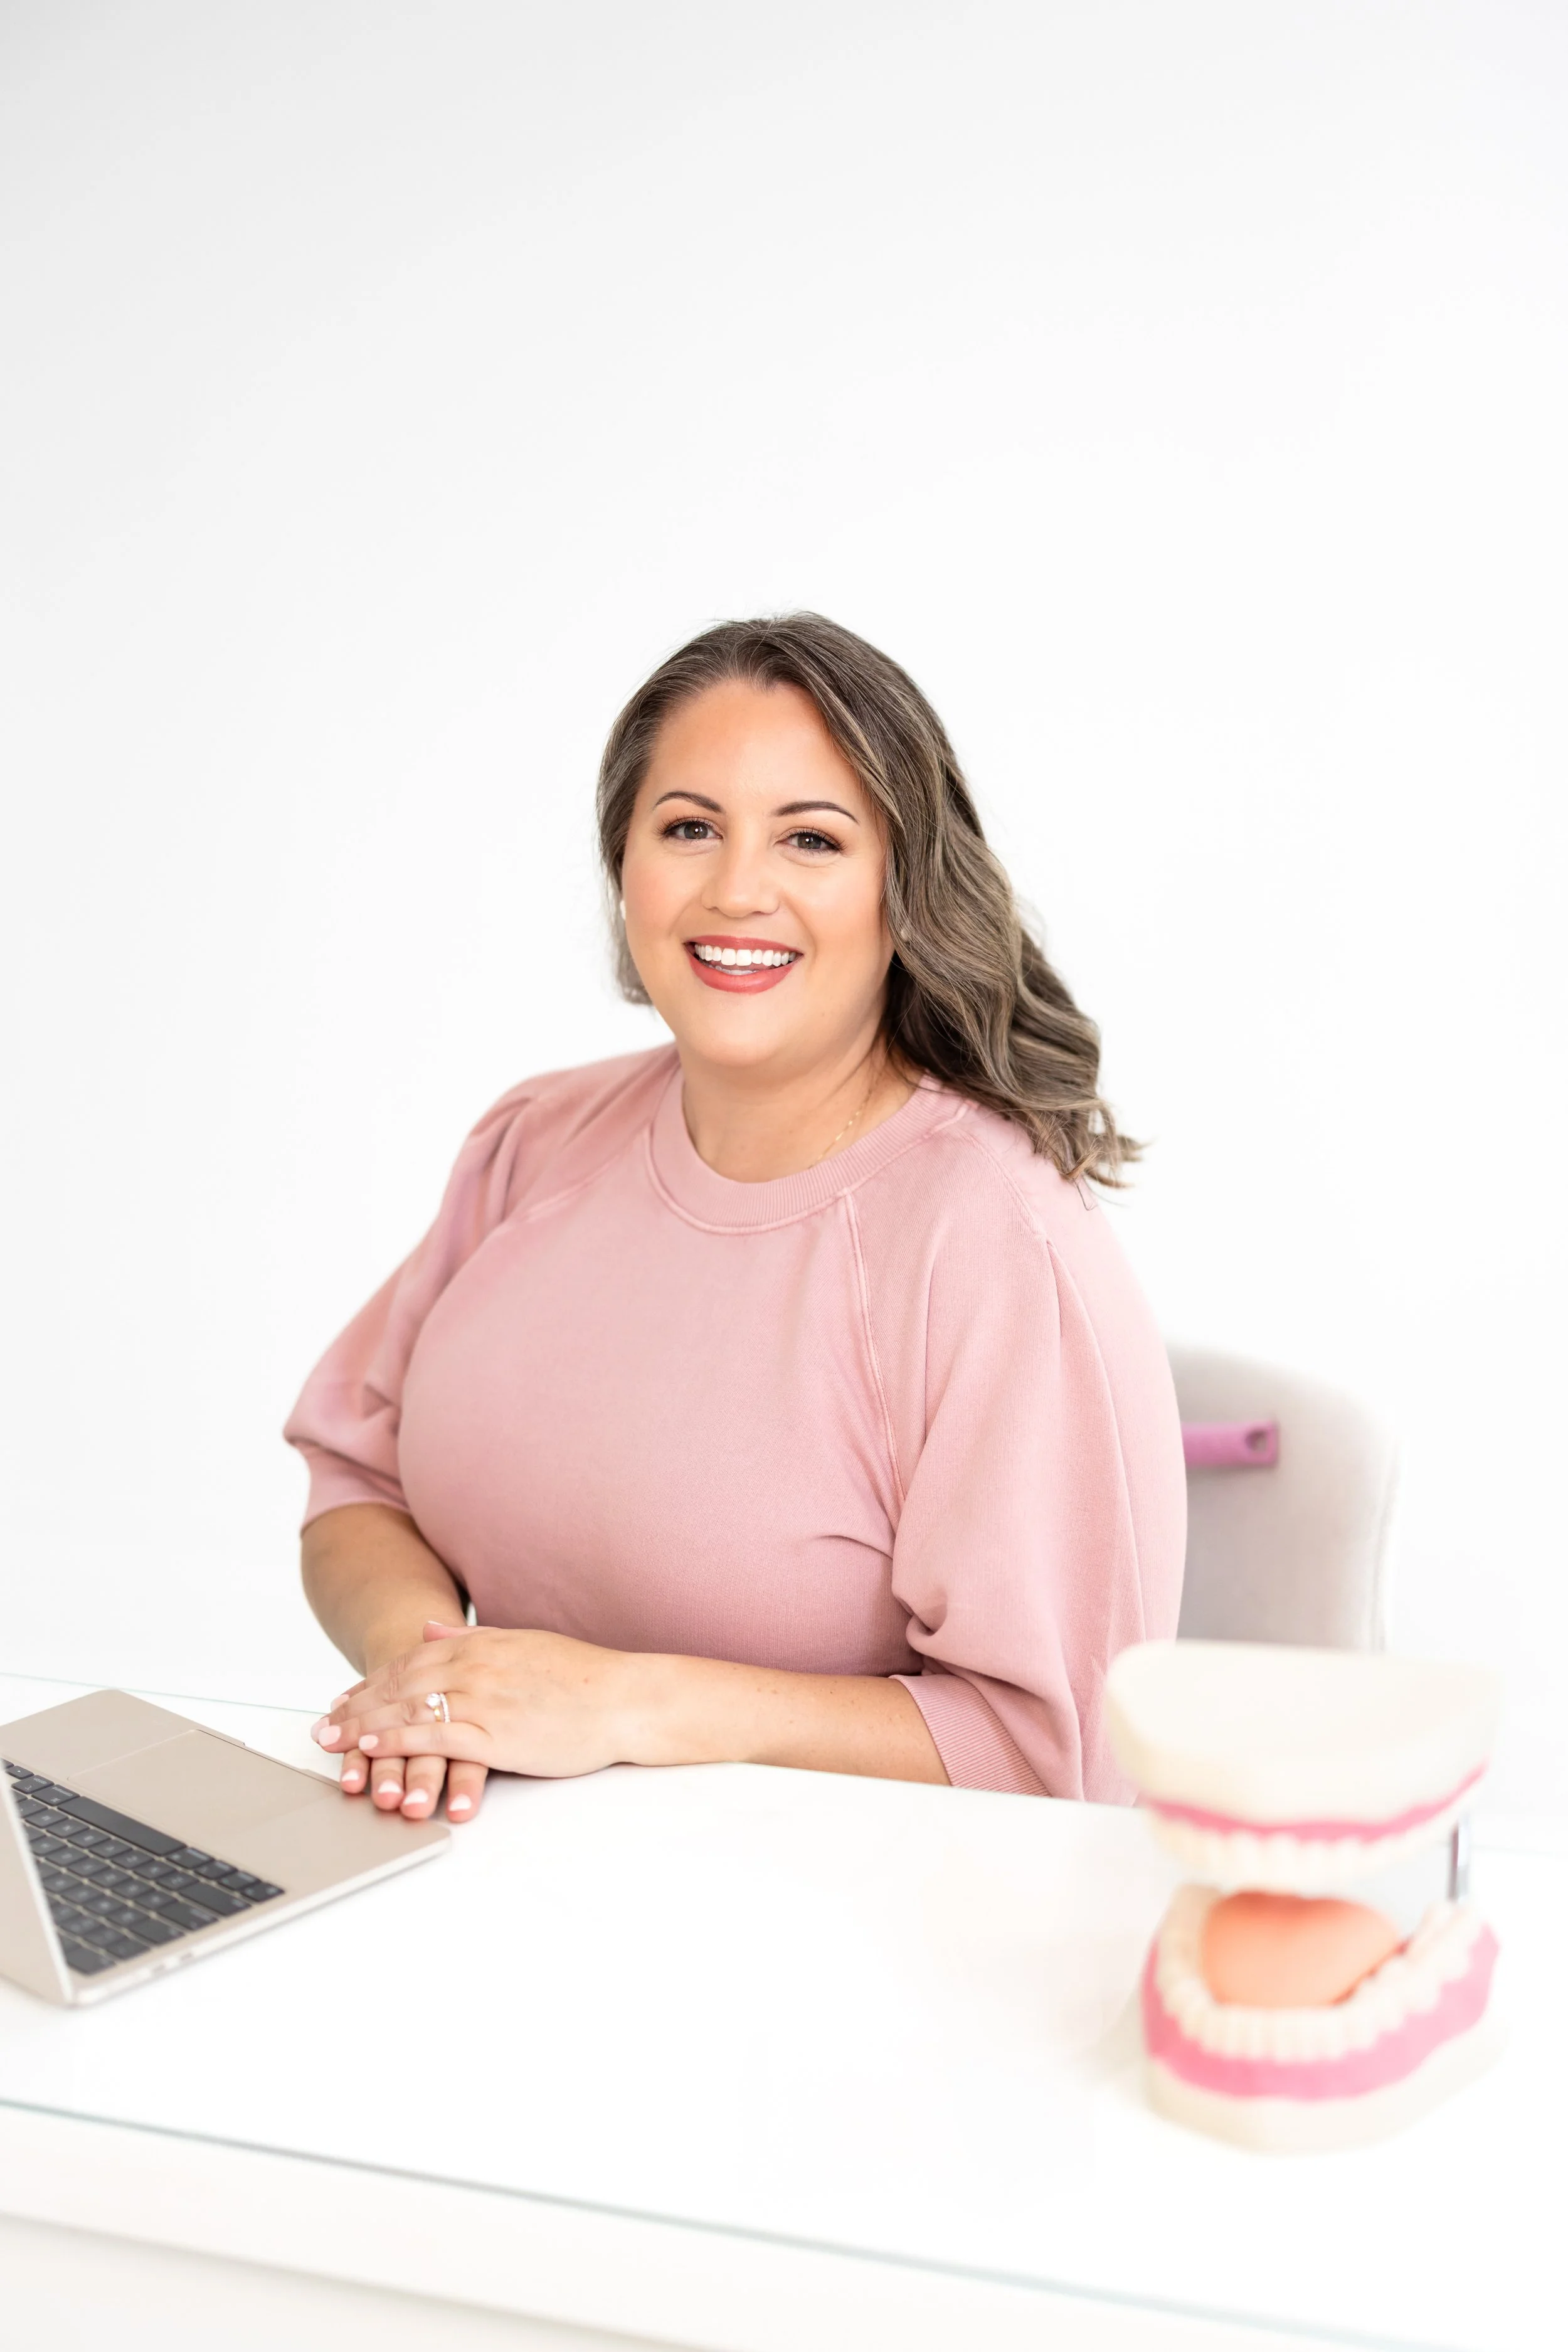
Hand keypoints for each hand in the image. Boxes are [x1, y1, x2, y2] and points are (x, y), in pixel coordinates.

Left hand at [312, 1622, 643, 1790]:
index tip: (342, 1702)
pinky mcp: (496, 1733)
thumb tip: (426, 1629)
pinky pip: (436, 1735)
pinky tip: (375, 1747)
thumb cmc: (579, 1676)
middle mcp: (474, 1667)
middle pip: (398, 1687)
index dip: (369, 1685)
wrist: (623, 1697)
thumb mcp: (518, 1644)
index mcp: (479, 1645)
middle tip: (321, 1727)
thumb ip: (468, 1638)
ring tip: (332, 1740)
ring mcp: (483, 1699)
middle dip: (354, 1707)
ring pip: (408, 1710)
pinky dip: (399, 1740)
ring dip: (364, 1725)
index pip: (408, 1663)